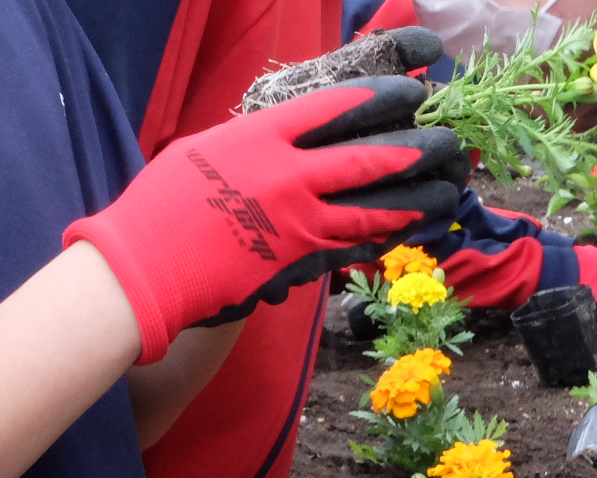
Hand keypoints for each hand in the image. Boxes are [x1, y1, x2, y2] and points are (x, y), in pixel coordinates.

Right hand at [67, 79, 466, 361]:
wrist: (145, 267)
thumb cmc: (164, 207)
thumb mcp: (207, 152)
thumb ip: (256, 144)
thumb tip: (291, 142)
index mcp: (260, 136)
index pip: (332, 107)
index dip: (378, 98)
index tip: (410, 91)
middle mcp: (285, 175)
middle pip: (366, 157)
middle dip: (414, 148)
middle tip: (451, 140)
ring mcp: (296, 222)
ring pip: (372, 208)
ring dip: (416, 198)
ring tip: (450, 187)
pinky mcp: (299, 262)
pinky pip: (356, 247)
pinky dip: (389, 237)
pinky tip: (416, 229)